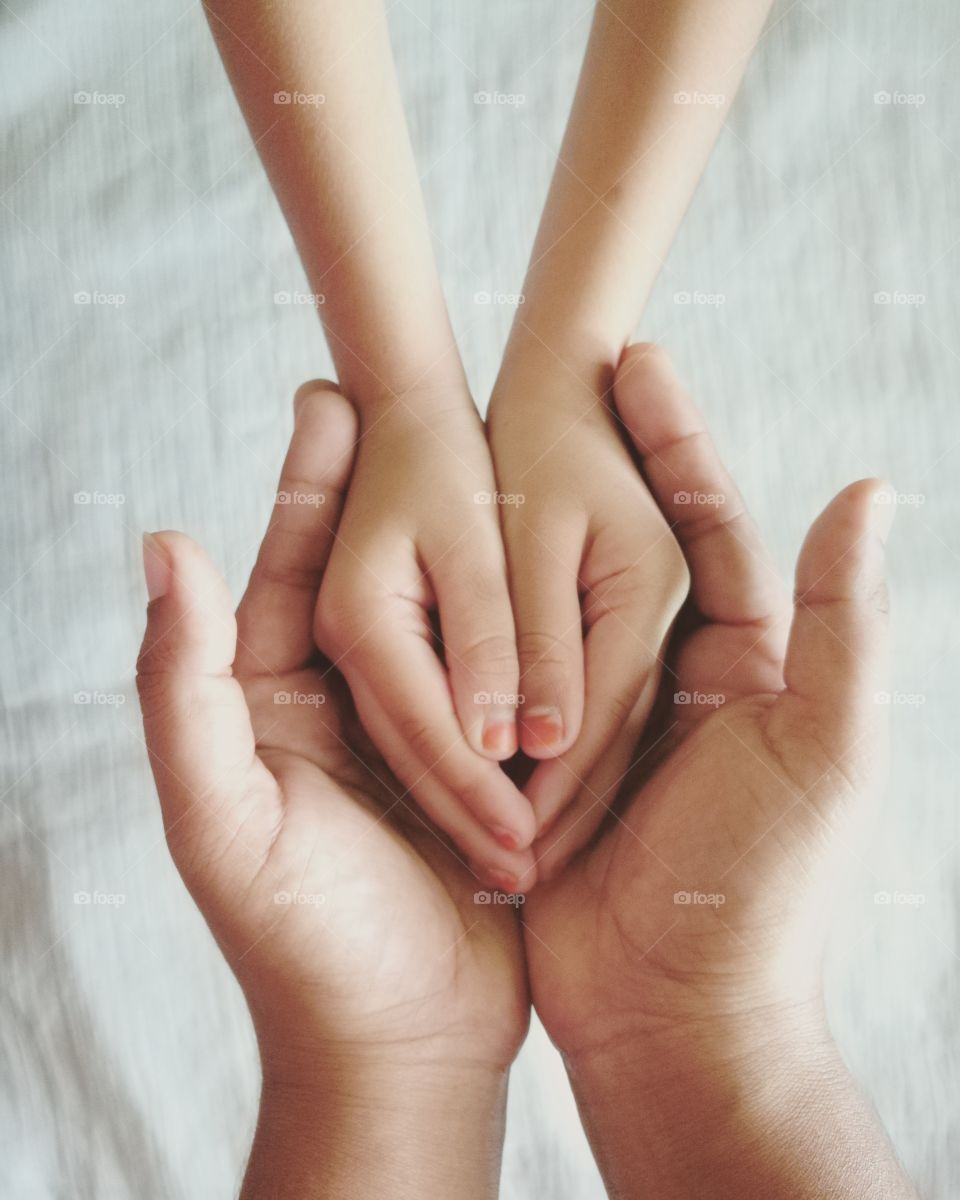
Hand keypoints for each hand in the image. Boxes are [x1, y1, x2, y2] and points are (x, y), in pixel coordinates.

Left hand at [136, 385, 528, 1194]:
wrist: (404, 1043)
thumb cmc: (300, 939)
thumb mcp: (223, 813)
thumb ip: (183, 684)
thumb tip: (163, 543)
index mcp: (275, 701)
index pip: (288, 569)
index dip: (307, 485)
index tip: (331, 397)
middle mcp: (348, 704)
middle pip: (373, 577)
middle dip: (390, 487)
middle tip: (415, 394)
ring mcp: (425, 730)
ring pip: (449, 619)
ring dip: (471, 544)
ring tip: (500, 450)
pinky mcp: (493, 763)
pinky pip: (507, 680)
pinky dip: (528, 626)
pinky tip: (557, 562)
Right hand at [525, 346, 893, 1060]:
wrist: (673, 1020)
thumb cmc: (760, 886)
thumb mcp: (822, 746)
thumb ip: (840, 622)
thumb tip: (868, 487)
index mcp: (742, 662)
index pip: (708, 524)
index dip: (675, 441)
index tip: (635, 360)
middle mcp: (668, 678)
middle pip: (626, 551)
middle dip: (591, 463)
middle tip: (549, 376)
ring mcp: (597, 716)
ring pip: (556, 608)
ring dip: (526, 533)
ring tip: (482, 442)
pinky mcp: (536, 762)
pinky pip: (507, 681)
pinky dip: (481, 628)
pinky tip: (444, 560)